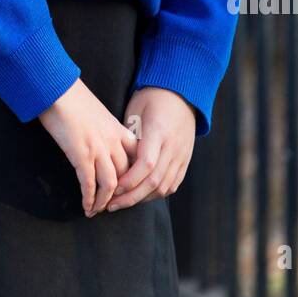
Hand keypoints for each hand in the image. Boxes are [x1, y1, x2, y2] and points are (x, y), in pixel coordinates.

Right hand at [38, 78, 137, 216]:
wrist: (56, 87)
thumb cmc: (71, 96)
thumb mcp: (96, 112)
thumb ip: (103, 128)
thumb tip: (100, 140)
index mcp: (117, 129)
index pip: (137, 158)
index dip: (134, 177)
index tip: (128, 188)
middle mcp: (112, 140)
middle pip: (126, 174)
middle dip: (121, 194)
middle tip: (112, 205)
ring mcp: (98, 148)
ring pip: (110, 184)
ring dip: (104, 201)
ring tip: (97, 210)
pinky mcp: (81, 154)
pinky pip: (89, 183)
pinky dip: (89, 198)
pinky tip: (85, 207)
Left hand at [106, 87, 195, 210]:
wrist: (181, 92)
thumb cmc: (152, 98)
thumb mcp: (135, 110)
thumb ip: (129, 137)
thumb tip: (116, 161)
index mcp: (159, 132)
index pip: (145, 164)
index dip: (129, 180)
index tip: (112, 188)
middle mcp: (173, 146)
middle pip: (154, 181)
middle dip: (131, 197)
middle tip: (111, 204)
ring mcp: (182, 155)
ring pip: (164, 186)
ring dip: (143, 198)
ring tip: (124, 202)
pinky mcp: (185, 160)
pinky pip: (173, 184)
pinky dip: (157, 193)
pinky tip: (142, 196)